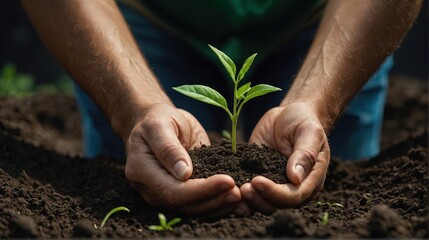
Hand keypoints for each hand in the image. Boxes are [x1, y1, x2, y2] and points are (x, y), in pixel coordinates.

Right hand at [124, 103, 247, 214]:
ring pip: (193, 209)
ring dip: (219, 206)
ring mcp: (164, 194)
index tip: (227, 180)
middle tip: (239, 192)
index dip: (202, 189)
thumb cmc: (157, 120)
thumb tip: (184, 173)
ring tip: (241, 198)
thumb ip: (169, 148)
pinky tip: (237, 202)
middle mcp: (151, 188)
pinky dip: (218, 204)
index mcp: (142, 170)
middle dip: (214, 199)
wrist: (154, 123)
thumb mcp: (160, 125)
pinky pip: (198, 204)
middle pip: (184, 204)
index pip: (173, 190)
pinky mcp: (179, 194)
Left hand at [241, 103, 329, 212]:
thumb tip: (295, 178)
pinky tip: (227, 188)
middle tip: (243, 188)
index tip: (257, 181)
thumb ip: (305, 154)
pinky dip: (239, 193)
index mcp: (310, 180)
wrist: (287, 115)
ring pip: (262, 203)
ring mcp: (275, 185)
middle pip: (277, 205)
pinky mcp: (258, 178)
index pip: (294, 196)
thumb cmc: (303, 121)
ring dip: (248, 200)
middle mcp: (293, 188)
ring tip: (235, 189)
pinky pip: (250, 191)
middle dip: (259, 199)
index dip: (275, 193)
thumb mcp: (309, 132)